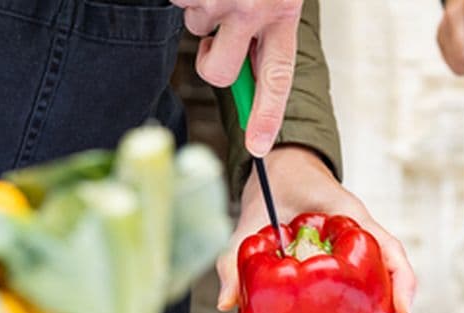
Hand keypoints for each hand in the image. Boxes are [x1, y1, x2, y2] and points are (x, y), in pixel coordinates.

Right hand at [171, 0, 302, 156]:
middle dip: (209, 61)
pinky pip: (178, 4)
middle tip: (215, 36)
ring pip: (195, 30)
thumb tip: (246, 75)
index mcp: (284, 12)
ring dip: (200, 8)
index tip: (258, 147)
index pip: (277, 78)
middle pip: (220, 72)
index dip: (267, 115)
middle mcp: (255, 7)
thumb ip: (263, 33)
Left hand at [215, 146, 416, 312]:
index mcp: (347, 214)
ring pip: (379, 274)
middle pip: (391, 266)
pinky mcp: (342, 255)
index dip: (400, 278)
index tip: (400, 308)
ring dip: (377, 303)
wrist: (278, 172)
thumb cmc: (273, 189)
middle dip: (393, 300)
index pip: (387, 246)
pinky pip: (357, 277)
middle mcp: (358, 231)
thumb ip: (235, 258)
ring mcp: (353, 243)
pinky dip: (355, 299)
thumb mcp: (250, 222)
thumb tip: (227, 303)